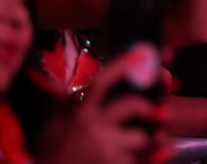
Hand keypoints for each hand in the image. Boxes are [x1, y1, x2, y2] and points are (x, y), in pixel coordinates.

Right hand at [36, 43, 171, 163]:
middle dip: (147, 108)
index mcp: (77, 112)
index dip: (123, 65)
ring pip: (141, 136)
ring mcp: (105, 147)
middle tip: (154, 114)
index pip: (102, 81)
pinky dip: (134, 161)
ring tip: (124, 150)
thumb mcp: (54, 126)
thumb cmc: (52, 157)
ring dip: (139, 143)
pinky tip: (119, 162)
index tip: (140, 54)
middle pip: (133, 104)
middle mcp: (91, 125)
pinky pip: (138, 159)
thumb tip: (64, 81)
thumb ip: (64, 103)